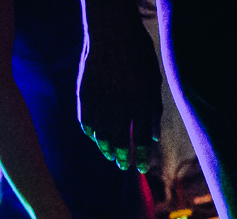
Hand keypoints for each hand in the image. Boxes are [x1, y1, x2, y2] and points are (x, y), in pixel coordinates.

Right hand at [76, 0, 161, 170]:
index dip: (141, 156)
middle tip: (123, 166)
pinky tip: (93, 137)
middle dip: (122, 156)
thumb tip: (153, 137)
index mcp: (139, 103)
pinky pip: (84, 117)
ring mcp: (99, 98)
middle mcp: (118, 104)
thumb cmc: (138, 56)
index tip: (140, 169)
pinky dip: (89, 130)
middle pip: (119, 139)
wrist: (110, 31)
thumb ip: (153, 111)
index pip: (140, 139)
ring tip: (109, 155)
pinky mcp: (83, 91)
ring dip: (104, 146)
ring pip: (99, 131)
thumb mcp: (153, 82)